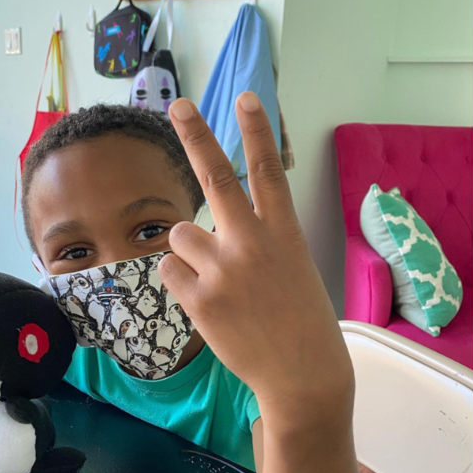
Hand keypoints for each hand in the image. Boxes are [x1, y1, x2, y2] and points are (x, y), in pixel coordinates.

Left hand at [162, 93, 352, 418]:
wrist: (303, 375)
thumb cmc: (302, 321)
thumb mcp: (294, 268)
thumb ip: (258, 240)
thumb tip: (210, 224)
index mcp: (284, 232)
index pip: (268, 169)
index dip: (257, 130)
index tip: (246, 96)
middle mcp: (252, 242)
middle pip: (216, 176)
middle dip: (195, 135)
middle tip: (178, 105)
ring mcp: (224, 270)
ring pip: (180, 233)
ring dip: (189, 250)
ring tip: (218, 281)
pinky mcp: (199, 300)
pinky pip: (169, 271)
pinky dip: (180, 281)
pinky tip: (207, 302)